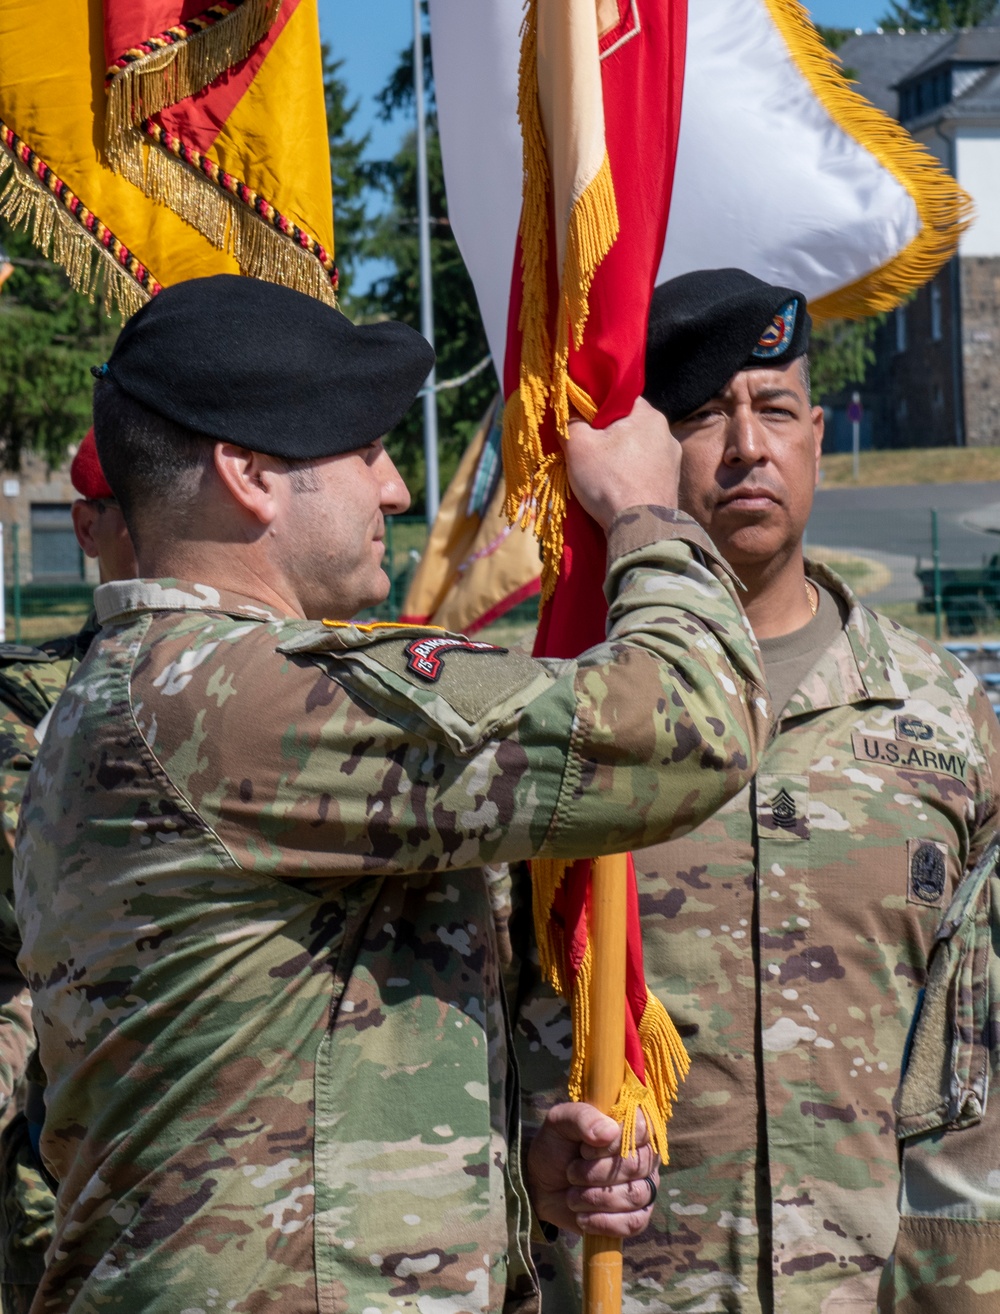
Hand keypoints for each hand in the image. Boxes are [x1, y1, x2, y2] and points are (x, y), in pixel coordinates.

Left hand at [527, 1102, 659, 1237]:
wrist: (543, 1185)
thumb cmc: (557, 1146)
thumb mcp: (560, 1122)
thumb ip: (583, 1118)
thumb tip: (609, 1131)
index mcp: (629, 1126)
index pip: (642, 1128)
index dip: (614, 1142)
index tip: (585, 1149)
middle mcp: (643, 1156)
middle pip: (636, 1165)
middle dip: (596, 1173)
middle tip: (572, 1172)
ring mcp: (643, 1187)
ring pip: (635, 1196)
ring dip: (596, 1198)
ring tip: (572, 1196)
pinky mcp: (636, 1217)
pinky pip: (634, 1223)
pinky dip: (604, 1222)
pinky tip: (583, 1217)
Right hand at [563, 396, 680, 531]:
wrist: (640, 528)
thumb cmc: (609, 481)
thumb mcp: (579, 446)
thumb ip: (570, 422)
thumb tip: (567, 413)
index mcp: (649, 415)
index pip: (621, 398)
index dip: (598, 408)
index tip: (583, 422)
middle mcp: (667, 433)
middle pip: (630, 426)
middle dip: (609, 435)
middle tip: (589, 450)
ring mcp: (673, 461)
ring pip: (639, 450)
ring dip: (622, 457)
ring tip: (603, 474)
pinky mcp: (672, 485)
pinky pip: (646, 471)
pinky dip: (632, 476)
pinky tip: (619, 488)